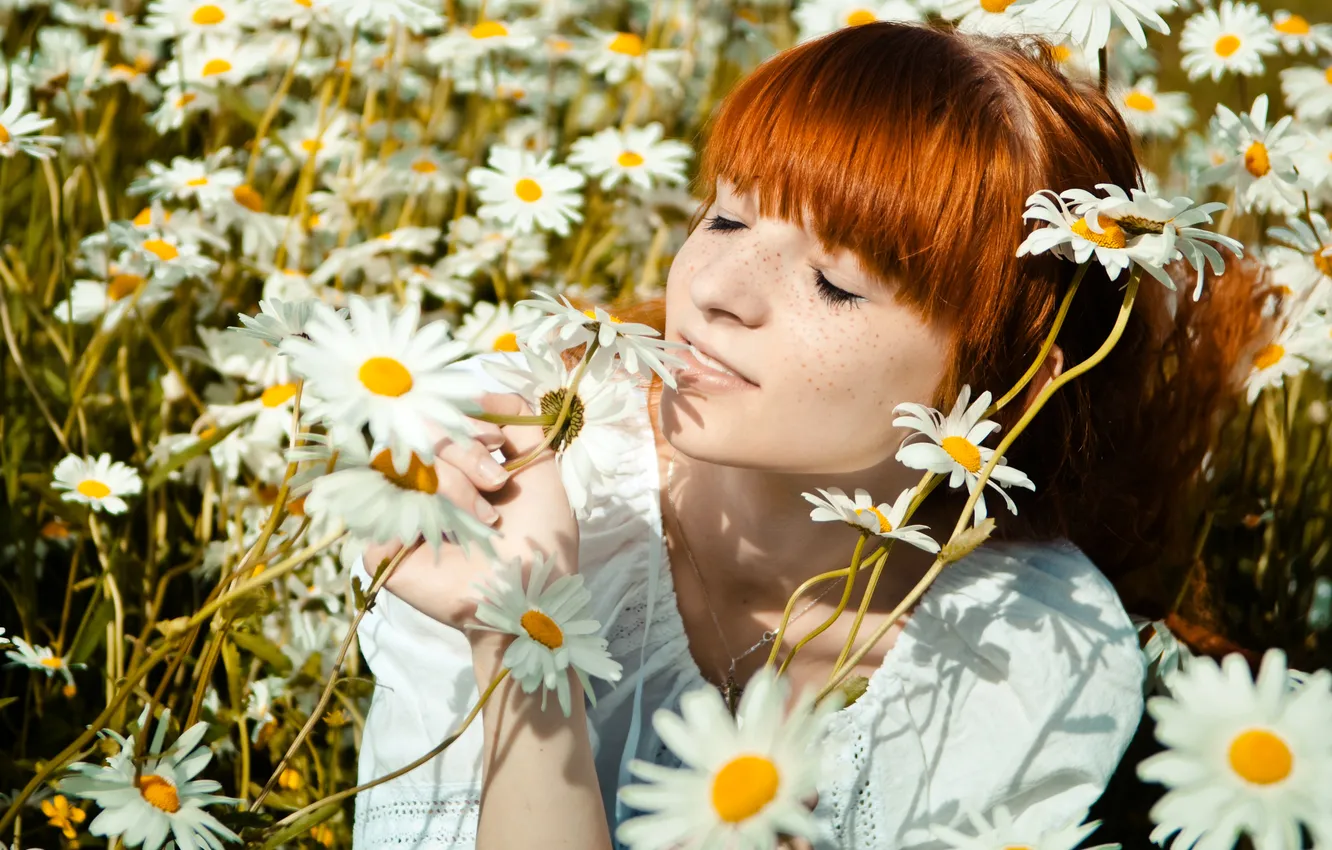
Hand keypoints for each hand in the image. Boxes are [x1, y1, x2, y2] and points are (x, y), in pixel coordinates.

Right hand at [362, 392, 579, 634]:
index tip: (494, 440)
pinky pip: (384, 508)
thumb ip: (519, 423)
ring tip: (485, 519)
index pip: (438, 421)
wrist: (531, 598)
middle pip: (418, 438)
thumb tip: (481, 392)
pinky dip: (425, 514)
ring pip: (404, 467)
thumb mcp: (541, 470)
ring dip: (454, 486)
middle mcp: (424, 487)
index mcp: (457, 467)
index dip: (463, 422)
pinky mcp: (383, 550)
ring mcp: (400, 516)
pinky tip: (451, 535)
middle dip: (465, 453)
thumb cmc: (541, 541)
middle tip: (497, 485)